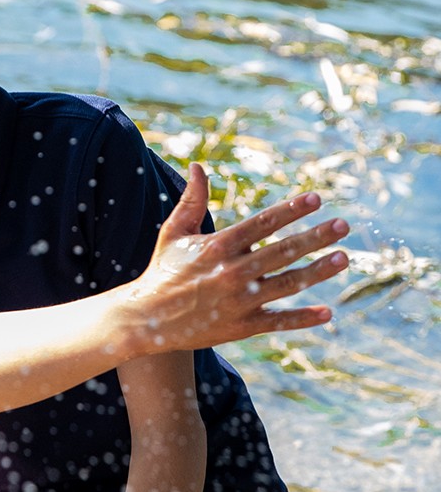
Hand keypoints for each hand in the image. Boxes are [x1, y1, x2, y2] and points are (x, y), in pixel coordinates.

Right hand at [125, 163, 349, 350]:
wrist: (147, 318)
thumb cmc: (163, 270)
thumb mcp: (174, 232)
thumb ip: (192, 199)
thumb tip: (198, 165)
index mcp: (218, 246)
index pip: (262, 224)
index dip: (290, 210)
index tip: (316, 199)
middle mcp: (232, 272)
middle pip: (282, 251)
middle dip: (315, 236)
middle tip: (343, 225)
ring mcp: (239, 301)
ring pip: (287, 284)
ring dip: (317, 271)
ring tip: (343, 258)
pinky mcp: (241, 326)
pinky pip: (278, 322)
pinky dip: (302, 318)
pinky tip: (327, 312)